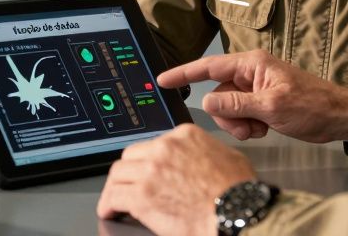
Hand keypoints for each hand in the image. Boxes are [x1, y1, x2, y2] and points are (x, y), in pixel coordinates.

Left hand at [96, 124, 255, 235]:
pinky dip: (108, 205)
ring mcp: (150, 170)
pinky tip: (110, 211)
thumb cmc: (238, 191)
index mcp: (184, 136)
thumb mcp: (228, 156)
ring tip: (115, 199)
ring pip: (117, 174)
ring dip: (116, 187)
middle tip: (128, 184)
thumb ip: (207, 151)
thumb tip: (202, 159)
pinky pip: (113, 197)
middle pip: (131, 156)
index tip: (147, 170)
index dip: (148, 160)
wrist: (237, 211)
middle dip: (129, 171)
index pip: (154, 143)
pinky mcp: (141, 196)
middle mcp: (164, 148)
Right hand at [158, 50, 347, 143]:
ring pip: (228, 109)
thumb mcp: (271, 107)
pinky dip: (248, 127)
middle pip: (218, 94)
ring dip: (239, 124)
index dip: (184, 73)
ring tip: (260, 129)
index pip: (209, 67)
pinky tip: (266, 129)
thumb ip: (236, 104)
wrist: (338, 118)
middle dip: (227, 115)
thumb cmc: (313, 105)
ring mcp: (256, 89)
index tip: (163, 80)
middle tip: (247, 128)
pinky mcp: (261, 104)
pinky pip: (241, 116)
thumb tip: (207, 102)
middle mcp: (251, 74)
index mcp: (252, 65)